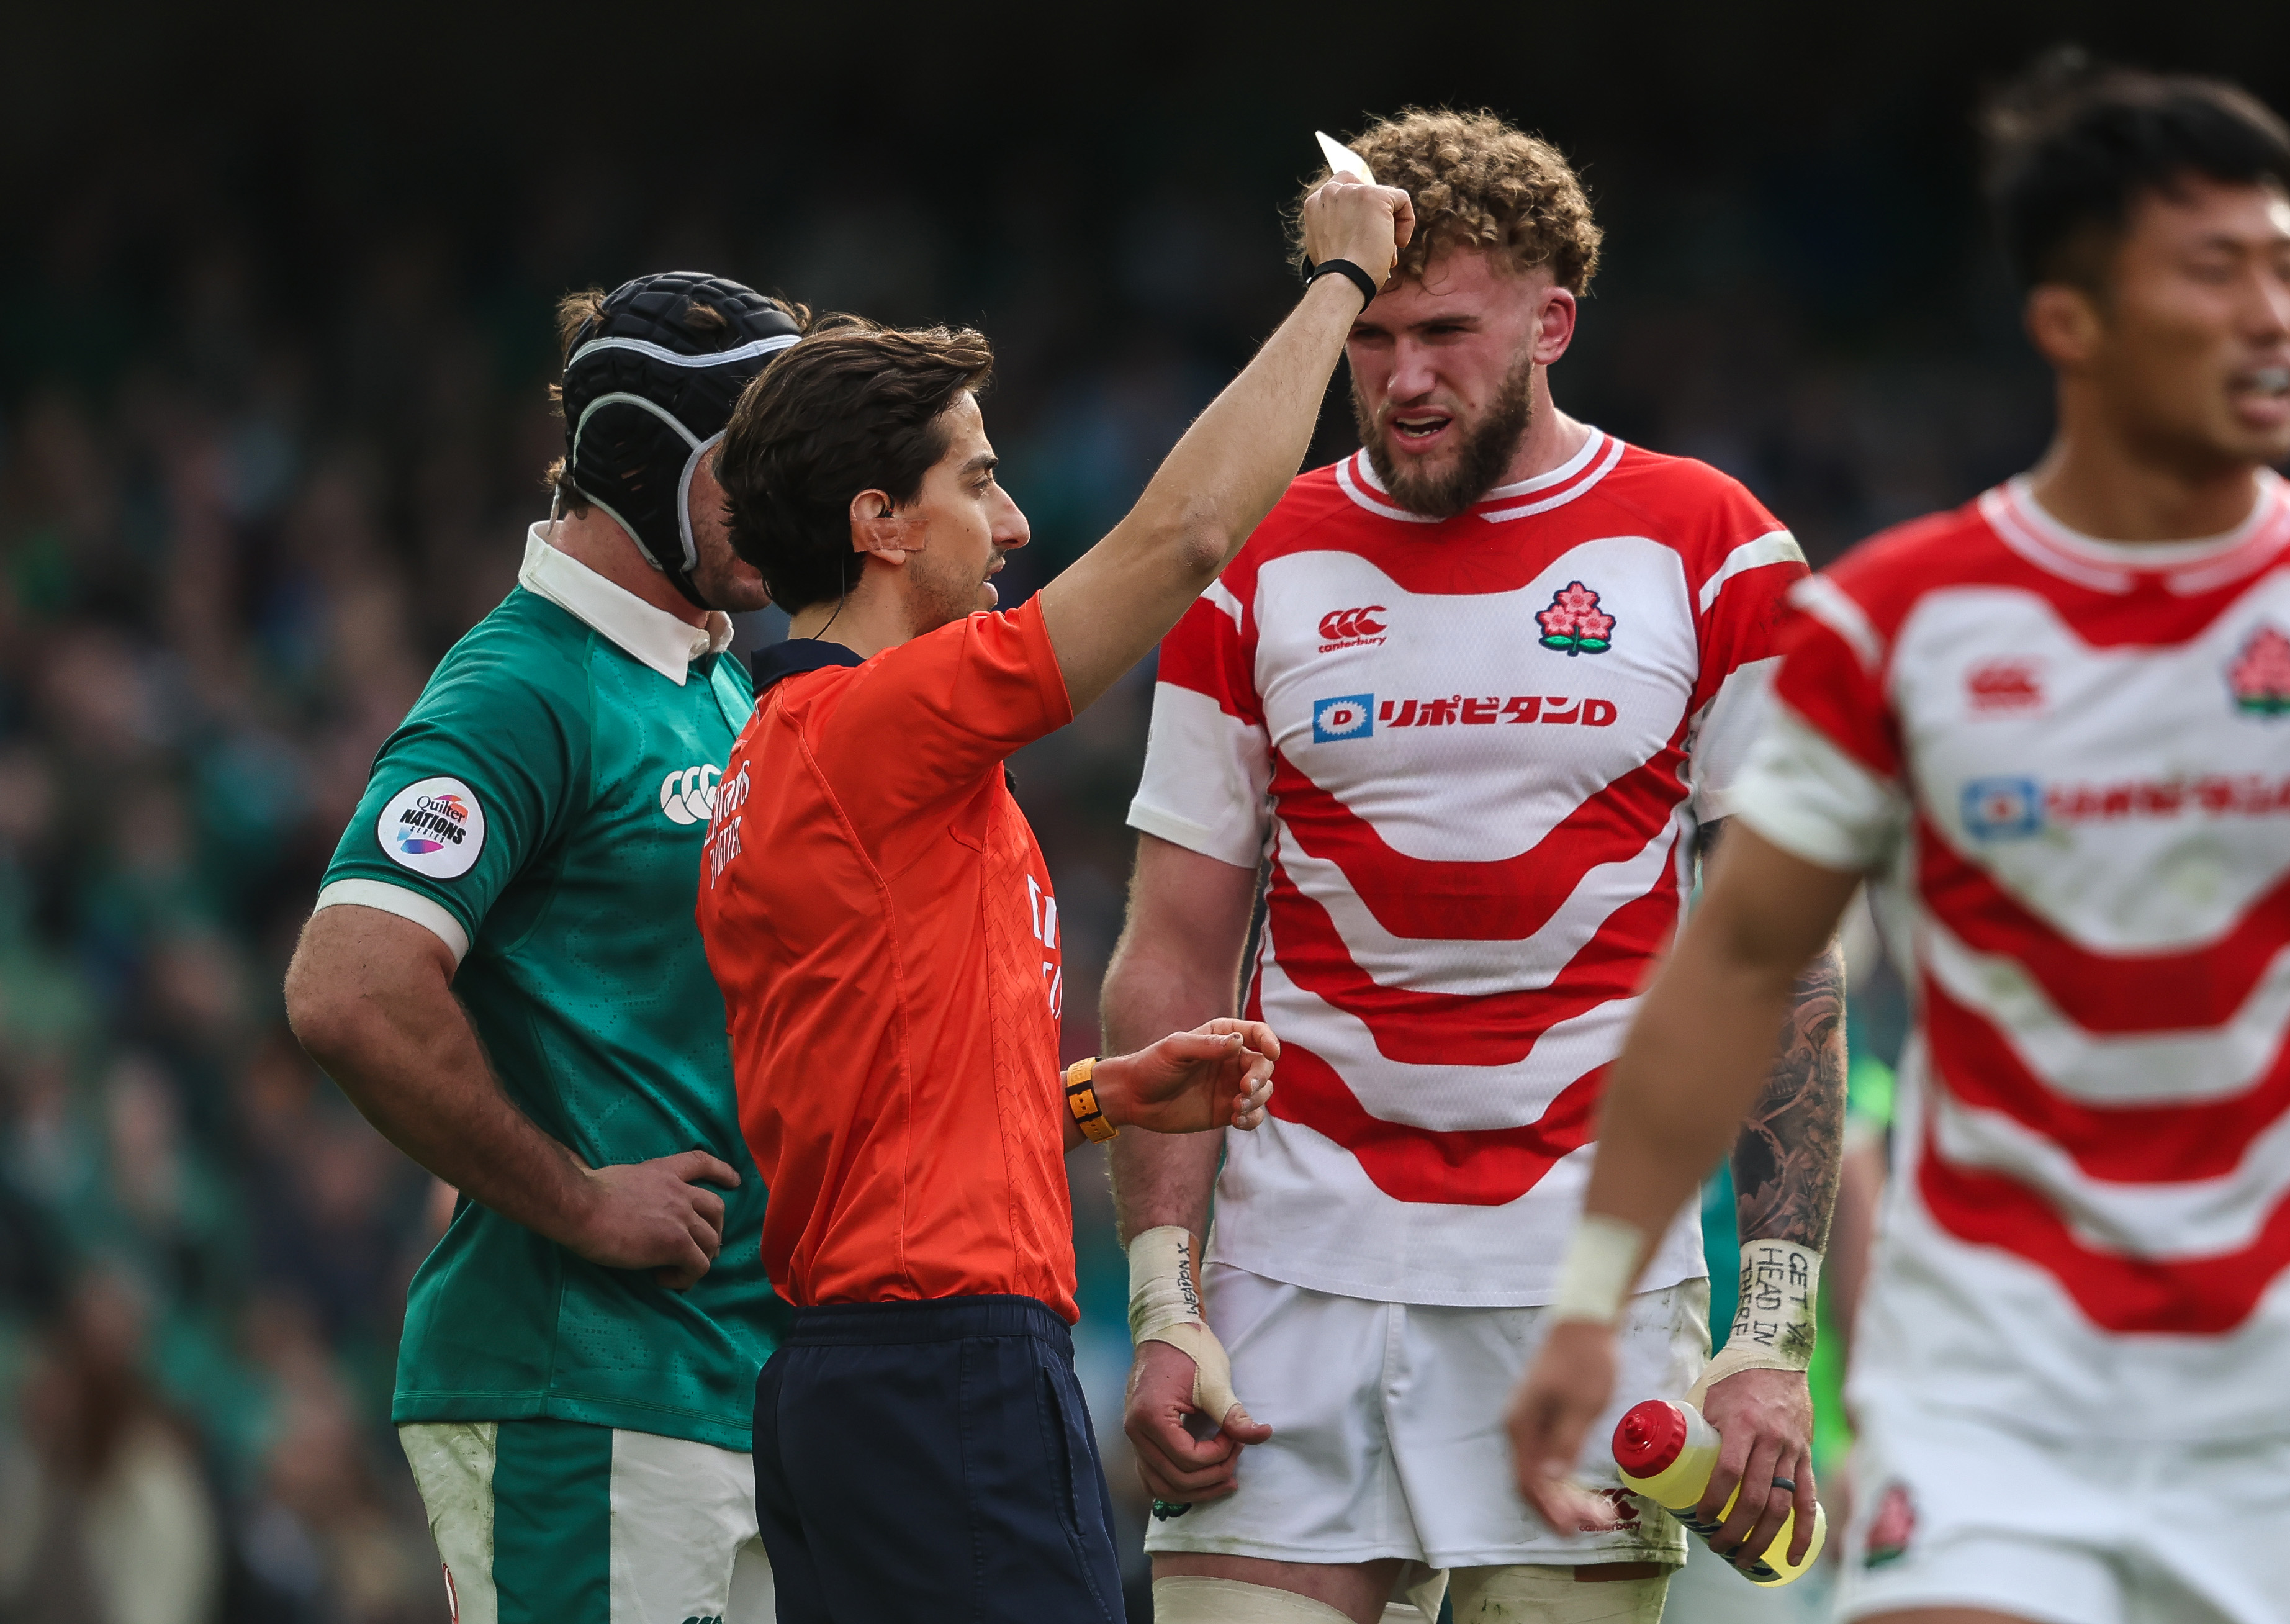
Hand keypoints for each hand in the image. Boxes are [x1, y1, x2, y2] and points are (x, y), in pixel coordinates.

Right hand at [569, 1151, 738, 1288]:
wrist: (580, 1208)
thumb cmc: (586, 1194)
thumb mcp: (618, 1176)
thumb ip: (632, 1183)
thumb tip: (612, 1188)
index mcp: (663, 1171)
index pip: (701, 1162)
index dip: (722, 1171)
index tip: (735, 1180)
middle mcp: (679, 1191)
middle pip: (716, 1209)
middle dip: (714, 1230)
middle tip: (701, 1248)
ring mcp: (681, 1217)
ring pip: (712, 1241)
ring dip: (699, 1258)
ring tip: (676, 1270)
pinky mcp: (676, 1244)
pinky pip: (698, 1266)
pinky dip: (686, 1277)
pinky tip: (663, 1278)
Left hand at [1099, 1019, 1276, 1135]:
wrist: (1134, 1098)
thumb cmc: (1151, 1066)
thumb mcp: (1175, 1050)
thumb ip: (1207, 1046)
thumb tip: (1239, 1041)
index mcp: (1221, 1037)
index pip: (1257, 1033)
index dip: (1269, 1041)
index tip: (1272, 1053)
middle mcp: (1230, 1061)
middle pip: (1263, 1065)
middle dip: (1260, 1077)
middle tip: (1244, 1089)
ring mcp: (1229, 1086)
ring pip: (1262, 1091)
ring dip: (1257, 1099)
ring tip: (1236, 1107)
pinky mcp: (1225, 1111)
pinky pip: (1252, 1115)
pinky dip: (1252, 1118)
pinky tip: (1238, 1120)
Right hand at [1122, 1338, 1272, 1503]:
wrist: (1165, 1329)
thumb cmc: (1188, 1350)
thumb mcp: (1215, 1381)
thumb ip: (1234, 1415)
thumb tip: (1262, 1435)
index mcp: (1151, 1417)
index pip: (1188, 1459)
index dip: (1219, 1455)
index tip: (1235, 1437)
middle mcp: (1135, 1432)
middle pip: (1175, 1479)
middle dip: (1213, 1475)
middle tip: (1235, 1456)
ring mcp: (1134, 1437)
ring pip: (1160, 1486)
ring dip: (1195, 1490)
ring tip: (1224, 1481)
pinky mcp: (1140, 1438)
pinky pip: (1153, 1476)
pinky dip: (1177, 1484)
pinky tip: (1200, 1479)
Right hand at [1299, 176, 1415, 288]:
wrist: (1342, 281)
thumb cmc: (1338, 274)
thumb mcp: (1328, 244)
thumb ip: (1336, 226)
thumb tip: (1355, 227)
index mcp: (1315, 203)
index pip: (1344, 184)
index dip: (1360, 203)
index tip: (1365, 225)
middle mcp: (1331, 192)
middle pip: (1367, 190)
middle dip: (1375, 217)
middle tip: (1375, 244)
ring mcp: (1352, 192)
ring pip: (1385, 198)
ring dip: (1389, 224)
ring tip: (1383, 250)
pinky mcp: (1375, 196)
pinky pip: (1402, 200)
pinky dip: (1406, 224)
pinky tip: (1395, 245)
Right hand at [1506, 1320, 1626, 1536]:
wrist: (1585, 1321)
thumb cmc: (1585, 1361)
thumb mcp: (1582, 1405)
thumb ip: (1564, 1443)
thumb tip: (1550, 1479)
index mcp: (1523, 1425)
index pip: (1529, 1481)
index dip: (1550, 1510)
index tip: (1575, 1530)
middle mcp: (1519, 1428)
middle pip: (1532, 1482)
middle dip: (1562, 1508)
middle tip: (1600, 1522)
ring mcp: (1529, 1423)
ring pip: (1541, 1473)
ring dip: (1566, 1497)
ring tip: (1600, 1511)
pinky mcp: (1542, 1419)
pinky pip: (1548, 1459)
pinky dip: (1566, 1479)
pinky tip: (1586, 1488)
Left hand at [1698, 1367, 1816, 1567]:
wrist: (1775, 1356)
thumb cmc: (1733, 1377)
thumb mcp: (1708, 1397)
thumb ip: (1696, 1428)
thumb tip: (1664, 1457)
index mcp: (1742, 1424)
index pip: (1728, 1472)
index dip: (1713, 1500)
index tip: (1700, 1517)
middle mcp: (1770, 1440)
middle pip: (1755, 1497)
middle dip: (1736, 1530)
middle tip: (1720, 1547)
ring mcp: (1791, 1449)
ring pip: (1780, 1503)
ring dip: (1764, 1537)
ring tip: (1746, 1559)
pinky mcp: (1805, 1455)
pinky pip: (1806, 1498)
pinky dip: (1803, 1530)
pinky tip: (1795, 1555)